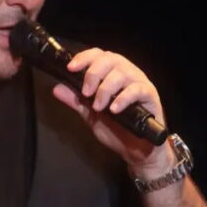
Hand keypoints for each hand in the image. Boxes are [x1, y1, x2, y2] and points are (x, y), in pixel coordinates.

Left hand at [51, 48, 174, 173]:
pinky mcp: (150, 96)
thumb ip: (76, 100)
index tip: (71, 68)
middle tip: (86, 93)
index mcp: (112, 73)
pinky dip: (123, 98)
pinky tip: (113, 109)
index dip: (84, 57)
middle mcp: (127, 73)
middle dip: (93, 73)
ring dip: (106, 89)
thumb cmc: (116, 128)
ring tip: (98, 107)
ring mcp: (140, 83)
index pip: (98, 55)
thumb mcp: (90, 114)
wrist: (135, 151)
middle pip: (110, 59)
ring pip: (122, 73)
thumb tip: (56, 88)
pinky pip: (137, 89)